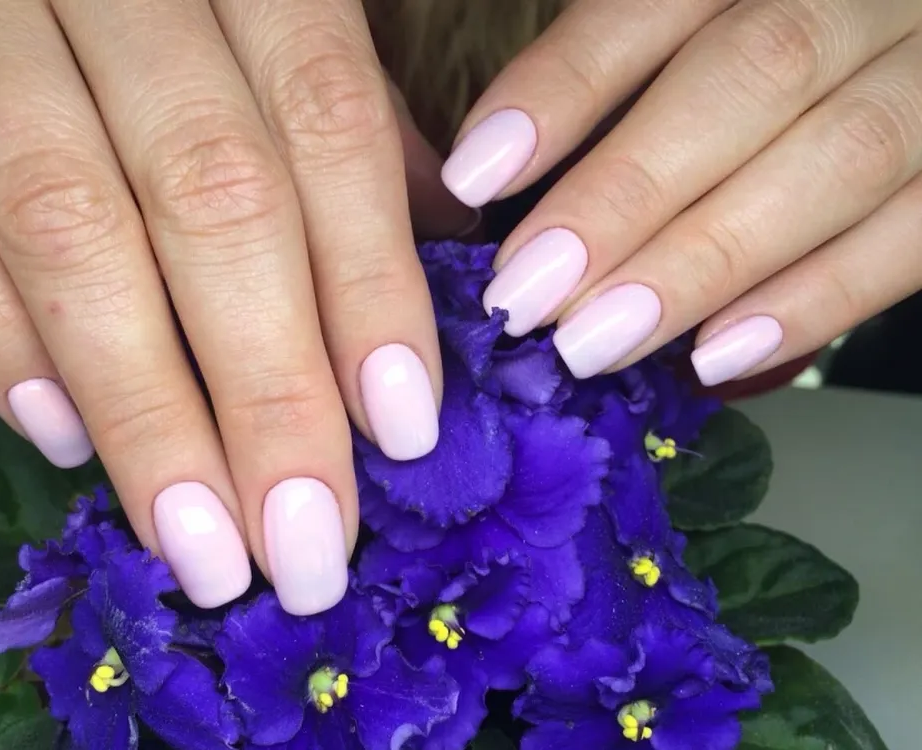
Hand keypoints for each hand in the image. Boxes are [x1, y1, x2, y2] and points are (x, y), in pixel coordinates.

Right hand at [0, 0, 475, 614]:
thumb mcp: (258, 9)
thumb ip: (333, 114)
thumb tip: (434, 242)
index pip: (325, 125)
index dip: (369, 283)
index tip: (400, 431)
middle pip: (210, 195)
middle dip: (267, 388)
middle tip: (304, 542)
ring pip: (65, 222)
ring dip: (143, 405)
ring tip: (199, 538)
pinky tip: (60, 434)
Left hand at [442, 0, 921, 385]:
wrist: (913, 50)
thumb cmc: (770, 64)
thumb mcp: (699, 34)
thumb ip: (616, 78)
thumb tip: (491, 178)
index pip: (653, 3)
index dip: (563, 88)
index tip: (476, 175)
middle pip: (752, 75)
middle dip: (627, 193)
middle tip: (528, 293)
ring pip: (837, 156)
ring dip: (705, 260)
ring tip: (596, 340)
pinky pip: (915, 233)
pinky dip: (817, 298)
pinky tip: (719, 351)